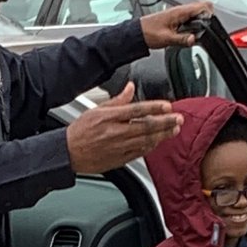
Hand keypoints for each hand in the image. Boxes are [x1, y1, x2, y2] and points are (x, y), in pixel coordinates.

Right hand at [65, 84, 182, 173]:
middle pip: (146, 126)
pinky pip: (139, 153)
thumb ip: (118, 100)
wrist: (68, 153)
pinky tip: (159, 142)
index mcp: (109, 117)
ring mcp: (118, 147)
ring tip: (174, 130)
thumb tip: (131, 87)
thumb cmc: (80, 132)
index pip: (137, 110)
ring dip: (162, 135)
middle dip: (165, 123)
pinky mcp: (119, 159)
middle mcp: (115, 133)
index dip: (154, 107)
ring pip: (145, 141)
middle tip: (178, 119)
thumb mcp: (96, 110)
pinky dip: (151, 147)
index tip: (168, 106)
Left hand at [141, 1, 212, 48]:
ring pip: (197, 14)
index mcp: (180, 11)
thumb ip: (182, 39)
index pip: (204, 5)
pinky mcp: (177, 19)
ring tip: (196, 34)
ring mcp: (180, 14)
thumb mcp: (167, 39)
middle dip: (207, 19)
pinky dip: (194, 25)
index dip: (211, 15)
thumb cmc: (149, 33)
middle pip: (203, 9)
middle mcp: (181, 10)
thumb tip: (194, 40)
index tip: (210, 26)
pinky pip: (191, 19)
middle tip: (205, 32)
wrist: (138, 33)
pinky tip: (190, 34)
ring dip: (200, 23)